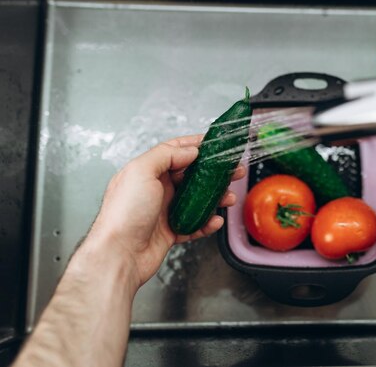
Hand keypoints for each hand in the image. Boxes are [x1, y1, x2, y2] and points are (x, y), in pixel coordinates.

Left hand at [87, 134, 244, 287]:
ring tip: (229, 198)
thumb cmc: (123, 214)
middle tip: (233, 171)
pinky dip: (208, 222)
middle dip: (214, 173)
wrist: (118, 255)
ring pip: (197, 200)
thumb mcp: (141, 171)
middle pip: (192, 175)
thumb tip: (188, 149)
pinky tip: (215, 221)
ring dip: (216, 198)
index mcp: (147, 172)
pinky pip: (195, 224)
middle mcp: (155, 190)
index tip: (216, 144)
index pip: (175, 151)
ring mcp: (164, 211)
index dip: (197, 145)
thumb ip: (166, 155)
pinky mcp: (170, 232)